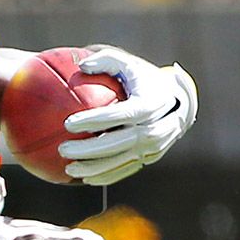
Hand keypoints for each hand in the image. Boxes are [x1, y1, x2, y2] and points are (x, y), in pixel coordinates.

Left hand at [59, 47, 197, 185]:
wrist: (177, 102)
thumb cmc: (144, 80)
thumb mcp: (130, 65)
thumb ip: (107, 61)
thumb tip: (81, 65)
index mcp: (151, 103)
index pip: (121, 114)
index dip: (95, 119)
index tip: (68, 123)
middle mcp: (157, 127)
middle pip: (120, 142)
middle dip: (90, 149)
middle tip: (63, 149)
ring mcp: (155, 146)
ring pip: (122, 160)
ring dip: (94, 167)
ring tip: (68, 169)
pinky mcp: (150, 158)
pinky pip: (126, 170)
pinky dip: (106, 175)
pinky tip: (84, 177)